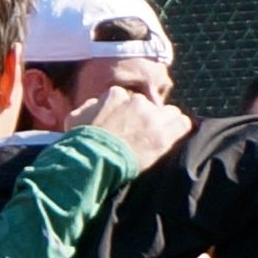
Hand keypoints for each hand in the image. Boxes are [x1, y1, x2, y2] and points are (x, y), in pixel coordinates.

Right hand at [71, 84, 192, 170]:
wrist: (92, 161)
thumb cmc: (80, 143)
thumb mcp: (74, 118)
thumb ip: (89, 106)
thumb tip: (96, 104)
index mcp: (116, 95)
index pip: (131, 99)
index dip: (131, 114)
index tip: (129, 126)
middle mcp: (137, 102)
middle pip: (153, 106)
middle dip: (151, 118)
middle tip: (146, 134)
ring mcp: (152, 119)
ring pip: (171, 113)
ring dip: (167, 124)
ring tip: (162, 137)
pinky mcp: (163, 137)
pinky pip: (183, 125)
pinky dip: (180, 131)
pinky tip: (174, 139)